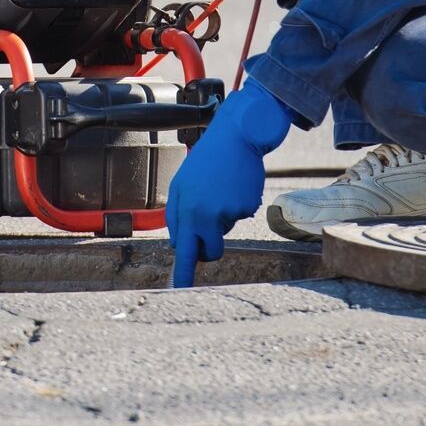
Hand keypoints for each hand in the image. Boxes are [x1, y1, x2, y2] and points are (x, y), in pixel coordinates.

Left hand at [167, 82, 294, 286]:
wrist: (236, 135)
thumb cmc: (207, 161)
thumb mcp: (182, 184)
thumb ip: (178, 215)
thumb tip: (181, 244)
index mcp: (186, 209)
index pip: (183, 250)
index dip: (183, 274)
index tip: (179, 290)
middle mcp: (205, 214)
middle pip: (209, 251)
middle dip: (210, 248)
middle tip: (211, 225)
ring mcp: (227, 211)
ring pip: (225, 231)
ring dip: (224, 220)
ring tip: (221, 190)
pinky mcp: (246, 207)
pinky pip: (240, 216)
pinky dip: (238, 204)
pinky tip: (235, 184)